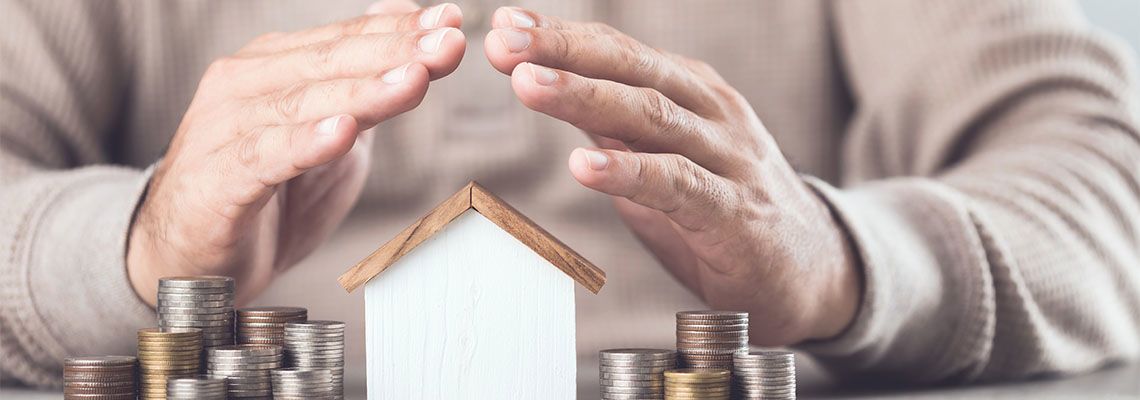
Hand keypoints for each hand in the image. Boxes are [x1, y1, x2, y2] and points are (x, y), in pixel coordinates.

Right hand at [127, 0, 465, 305]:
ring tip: (414, 79)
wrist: (191, 258)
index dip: (400, 30)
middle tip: (448, 44)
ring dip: (365, 92)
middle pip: (329, 63)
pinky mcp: (216, 179)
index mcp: (272, 66)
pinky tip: (342, 134)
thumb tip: (405, 23)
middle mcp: (244, 85)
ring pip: (303, 103)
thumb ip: (364, 85)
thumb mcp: (331, 134)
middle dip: (396, 51)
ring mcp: (224, 129)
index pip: (345, 40)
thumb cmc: (266, 194)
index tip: (452, 22)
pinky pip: (265, 156)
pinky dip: (305, 144)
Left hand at [484, 8, 860, 343]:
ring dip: (585, 97)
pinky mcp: (735, 213)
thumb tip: (559, 94)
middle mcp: (713, 114)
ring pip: (652, 116)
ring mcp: (729, 159)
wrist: (814, 272)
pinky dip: (628, 171)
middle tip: (504, 42)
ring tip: (528, 85)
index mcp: (695, 95)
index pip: (622, 54)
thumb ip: (621, 130)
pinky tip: (583, 164)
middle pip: (632, 70)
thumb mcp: (668, 158)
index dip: (563, 37)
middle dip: (564, 51)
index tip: (506, 26)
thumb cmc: (729, 213)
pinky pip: (677, 185)